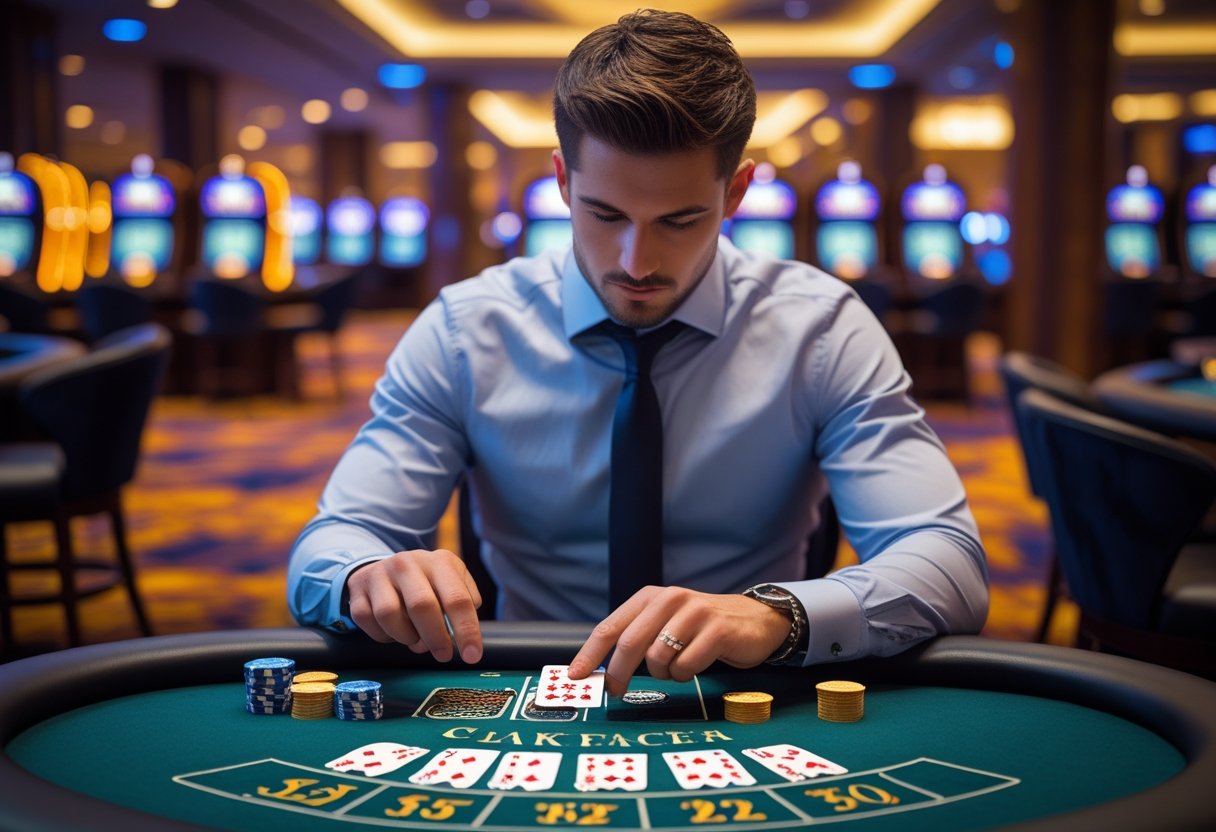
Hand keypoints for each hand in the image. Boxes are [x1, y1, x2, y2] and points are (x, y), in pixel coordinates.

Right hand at [345, 549, 483, 663]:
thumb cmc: (427, 584)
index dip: (467, 630)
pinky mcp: (358, 590)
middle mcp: (408, 563)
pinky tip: (394, 632)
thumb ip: (464, 603)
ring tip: (415, 639)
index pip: (457, 598)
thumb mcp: (452, 584)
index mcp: (439, 561)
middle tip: (443, 655)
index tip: (472, 656)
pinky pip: (368, 621)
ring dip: (406, 636)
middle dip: (435, 637)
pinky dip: (384, 635)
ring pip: (389, 614)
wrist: (385, 569)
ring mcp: (379, 574)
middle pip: (422, 605)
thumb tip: (465, 632)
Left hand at [566, 586, 790, 695]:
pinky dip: (686, 674)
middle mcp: (670, 599)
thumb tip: (601, 672)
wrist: (756, 619)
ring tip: (678, 667)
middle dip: (618, 673)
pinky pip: (687, 665)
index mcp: (650, 597)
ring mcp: (695, 613)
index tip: (574, 677)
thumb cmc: (702, 628)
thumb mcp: (666, 623)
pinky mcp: (717, 630)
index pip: (610, 627)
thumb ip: (637, 638)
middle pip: (629, 643)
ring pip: (658, 658)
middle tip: (615, 692)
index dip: (590, 654)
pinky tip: (696, 665)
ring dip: (664, 673)